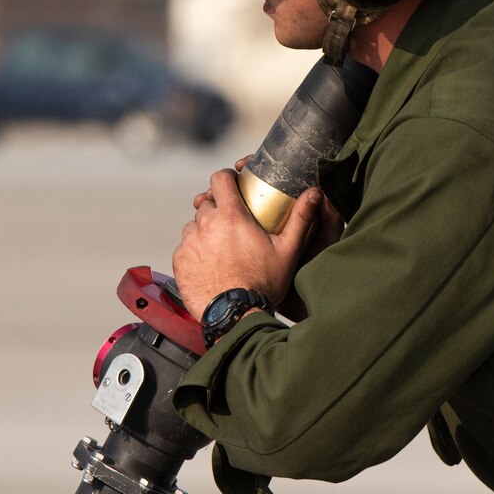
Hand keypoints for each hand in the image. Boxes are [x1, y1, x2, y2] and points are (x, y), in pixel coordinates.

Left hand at [172, 169, 323, 318]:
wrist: (235, 315)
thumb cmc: (263, 283)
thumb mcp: (287, 250)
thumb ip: (300, 219)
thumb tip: (314, 193)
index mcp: (230, 215)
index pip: (220, 178)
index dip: (226, 178)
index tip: (233, 185)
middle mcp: (205, 224)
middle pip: (207, 204)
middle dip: (218, 209)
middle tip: (232, 225)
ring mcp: (189, 242)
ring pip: (195, 226)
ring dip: (205, 231)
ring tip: (222, 249)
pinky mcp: (179, 260)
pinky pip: (185, 247)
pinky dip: (196, 252)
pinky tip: (211, 265)